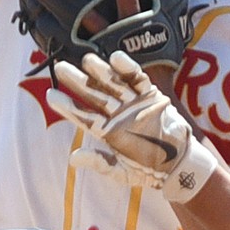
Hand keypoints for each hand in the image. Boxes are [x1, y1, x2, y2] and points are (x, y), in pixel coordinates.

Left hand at [49, 52, 219, 197]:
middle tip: (61, 68)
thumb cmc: (148, 169)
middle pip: (94, 95)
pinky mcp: (150, 95)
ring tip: (87, 60)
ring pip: (113, 83)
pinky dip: (128, 68)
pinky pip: (138, 79)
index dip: (67, 107)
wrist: (178, 163)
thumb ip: (100, 164)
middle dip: (77, 81)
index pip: (82, 117)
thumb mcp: (122, 172)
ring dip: (100, 72)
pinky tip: (116, 58)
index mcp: (107, 131)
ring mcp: (133, 103)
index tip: (51, 95)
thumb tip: (73, 158)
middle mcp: (117, 114)